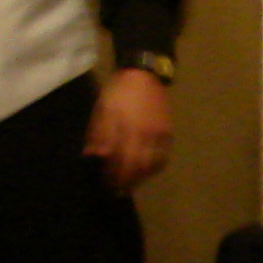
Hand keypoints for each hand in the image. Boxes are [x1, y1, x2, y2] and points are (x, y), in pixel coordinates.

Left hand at [83, 66, 171, 192]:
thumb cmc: (118, 91)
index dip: (113, 176)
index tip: (104, 184)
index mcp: (127, 128)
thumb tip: (94, 156)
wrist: (145, 73)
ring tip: (130, 182)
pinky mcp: (168, 133)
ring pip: (152, 166)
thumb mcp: (102, 109)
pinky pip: (163, 157)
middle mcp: (146, 135)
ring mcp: (159, 135)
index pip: (120, 161)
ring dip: (140, 178)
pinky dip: (154, 168)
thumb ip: (99, 134)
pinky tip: (145, 170)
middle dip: (126, 181)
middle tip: (116, 189)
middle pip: (137, 168)